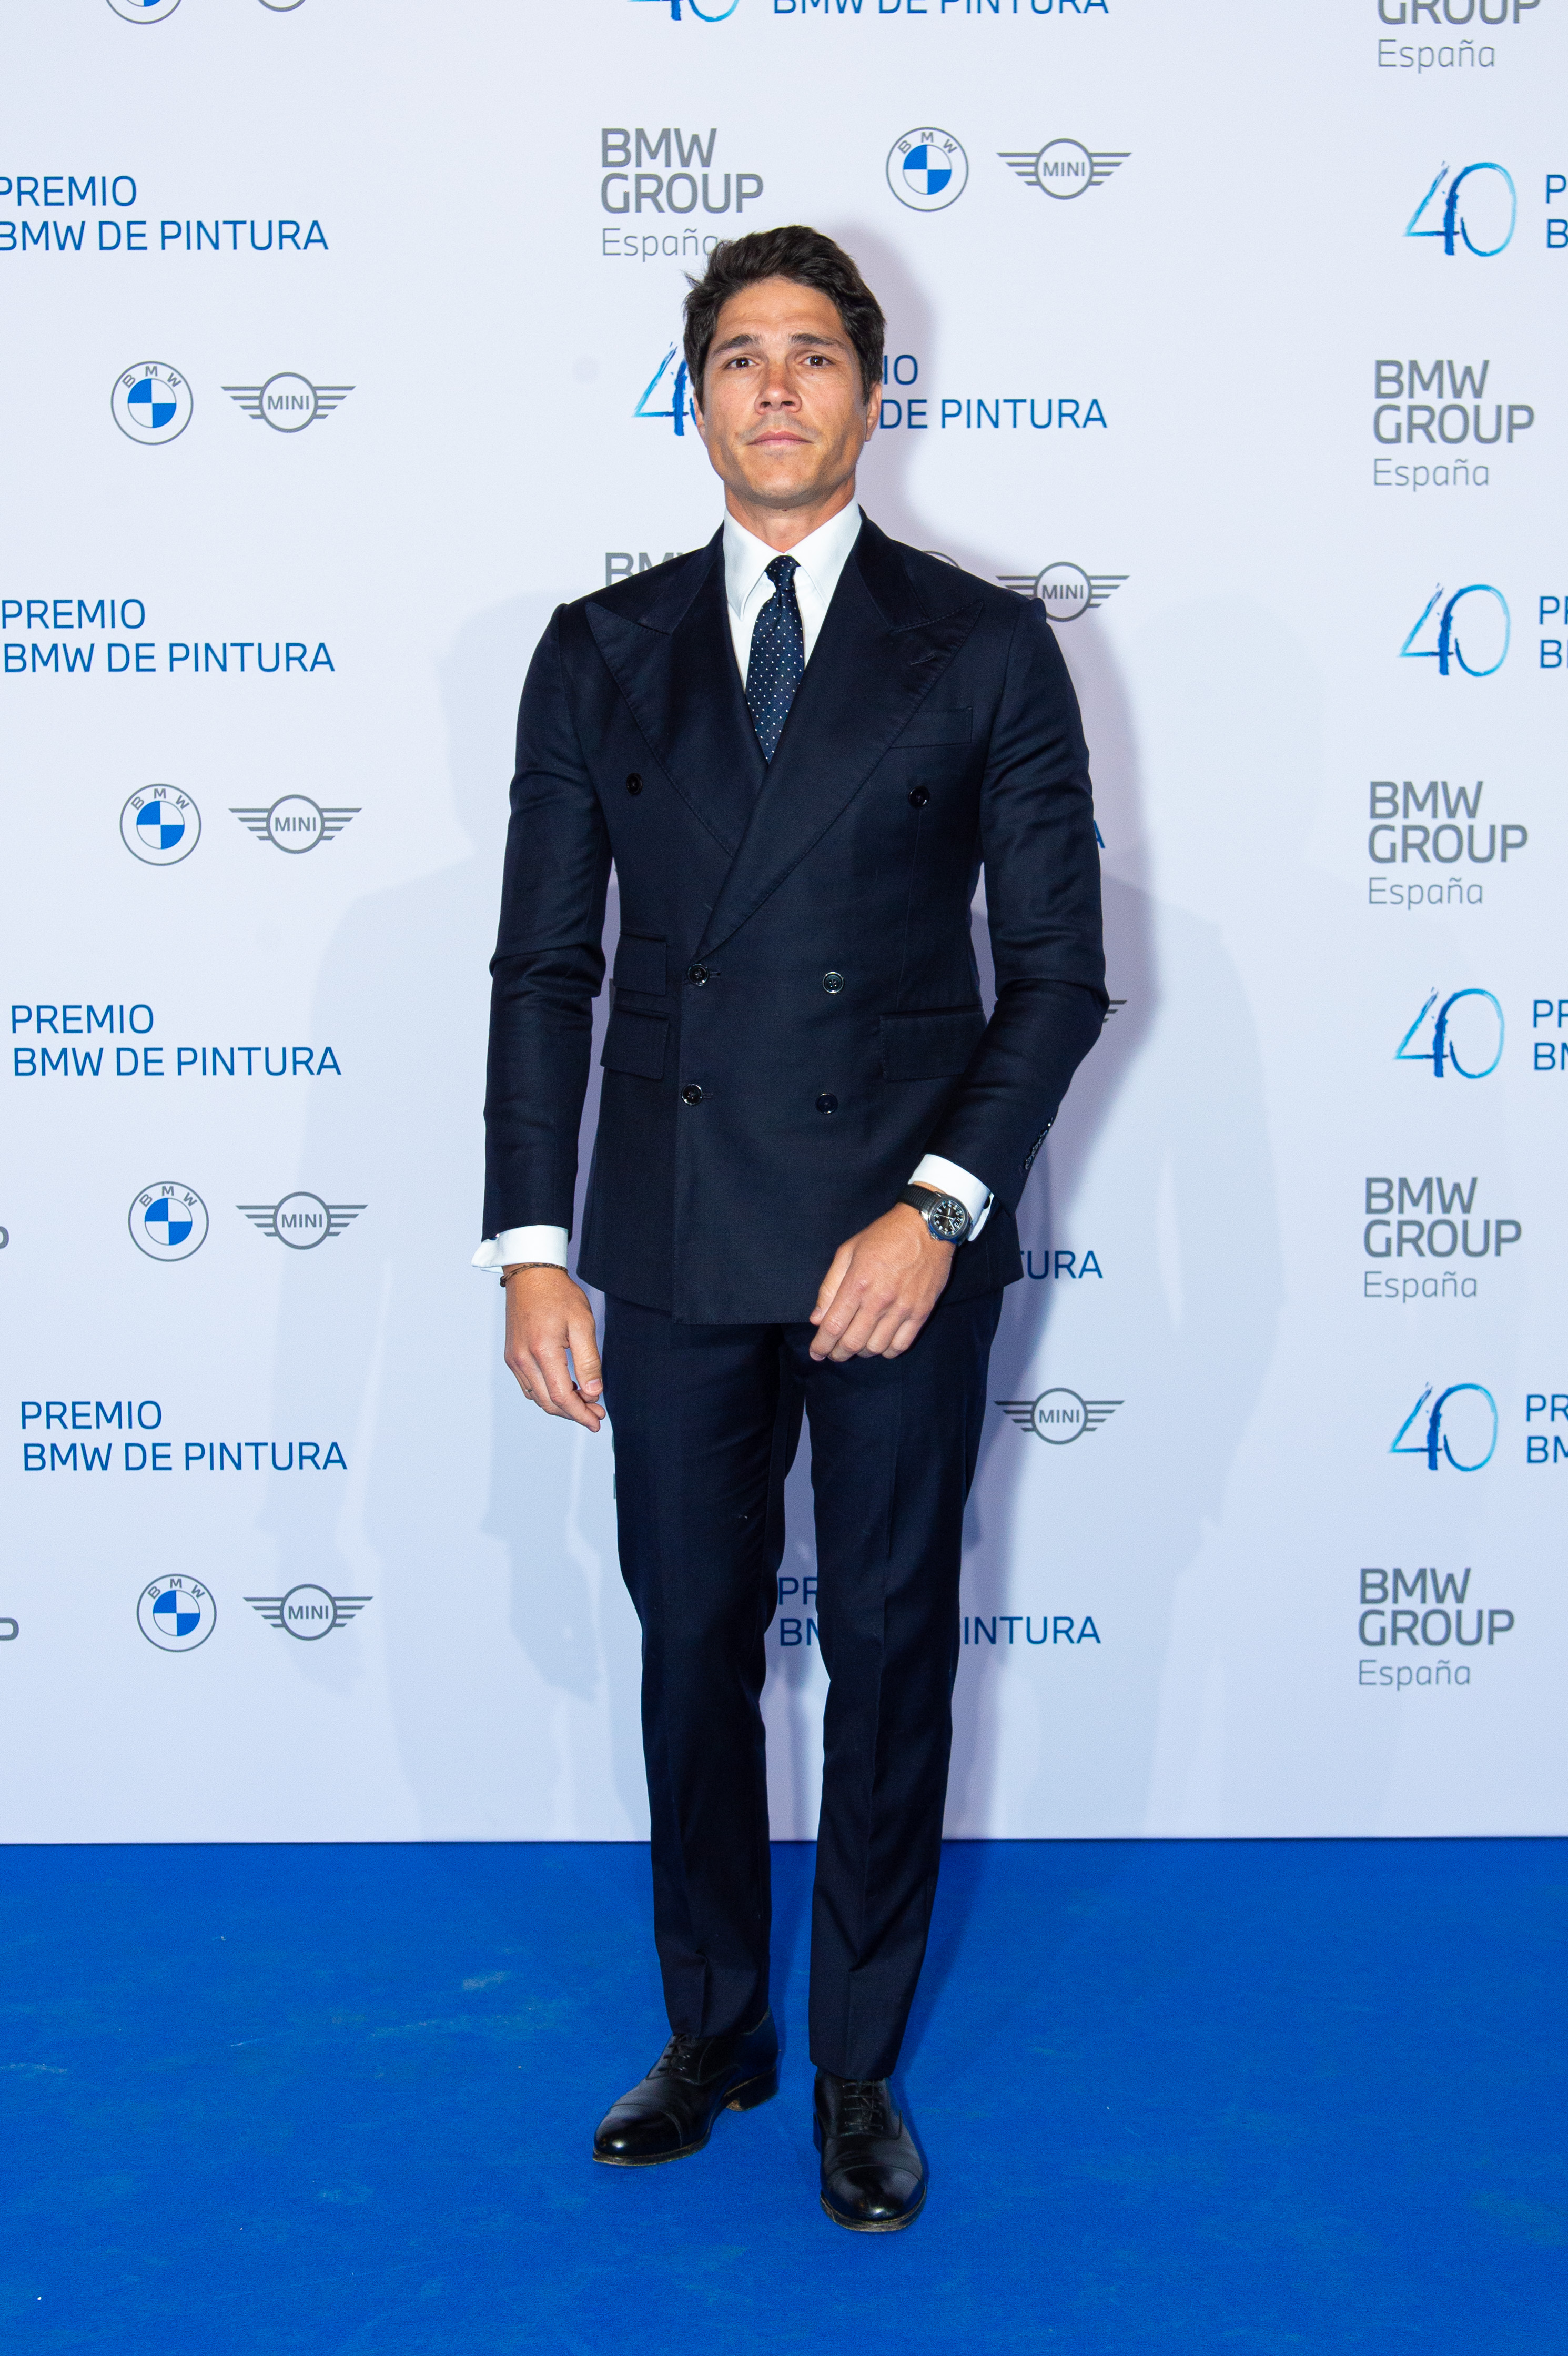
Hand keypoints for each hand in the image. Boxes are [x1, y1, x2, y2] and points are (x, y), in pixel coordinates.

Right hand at [503, 1267, 604, 1429]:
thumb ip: (588, 1361)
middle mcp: (523, 1360)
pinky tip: (565, 1389)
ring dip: (561, 1406)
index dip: (581, 1414)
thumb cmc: (559, 1295)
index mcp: (542, 1351)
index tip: (597, 1421)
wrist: (531, 1275)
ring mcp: (514, 1359)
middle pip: (549, 1403)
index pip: (562, 1397)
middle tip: (596, 1413)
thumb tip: (593, 1392)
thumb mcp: (582, 1324)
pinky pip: (529, 1387)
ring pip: (538, 1398)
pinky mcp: (511, 1356)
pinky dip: (547, 1394)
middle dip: (574, 1413)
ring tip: (585, 1402)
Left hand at [809, 1204, 954, 1362]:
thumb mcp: (848, 1251)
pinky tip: (879, 1344)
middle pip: (853, 1343)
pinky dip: (886, 1351)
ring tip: (856, 1346)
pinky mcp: (921, 1312)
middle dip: (838, 1354)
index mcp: (857, 1283)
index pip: (833, 1326)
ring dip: (861, 1353)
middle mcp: (879, 1300)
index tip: (815, 1353)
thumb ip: (830, 1287)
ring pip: (876, 1348)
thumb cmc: (884, 1236)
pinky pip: (901, 1345)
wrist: (927, 1227)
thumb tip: (817, 1319)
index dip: (821, 1346)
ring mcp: (903, 1308)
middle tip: (833, 1353)